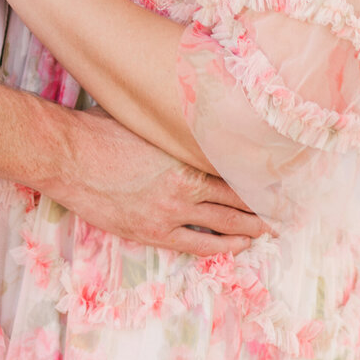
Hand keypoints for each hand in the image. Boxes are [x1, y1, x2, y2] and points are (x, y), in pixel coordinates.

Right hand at [48, 108, 265, 258]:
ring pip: (223, 225)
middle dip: (263, 206)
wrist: (71, 157)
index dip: (260, 176)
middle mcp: (186, 186)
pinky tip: (238, 246)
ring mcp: (170, 213)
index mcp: (187, 155)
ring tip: (270, 230)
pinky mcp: (152, 232)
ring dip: (250, 229)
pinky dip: (221, 247)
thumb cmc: (104, 130)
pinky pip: (197, 245)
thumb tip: (197, 112)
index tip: (281, 177)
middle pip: (237, 199)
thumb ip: (177, 126)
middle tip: (287, 210)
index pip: (236, 169)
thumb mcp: (149, 120)